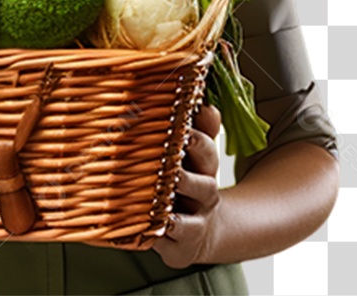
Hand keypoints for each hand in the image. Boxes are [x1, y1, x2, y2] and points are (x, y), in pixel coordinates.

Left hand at [149, 104, 223, 268]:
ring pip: (188, 221)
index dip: (199, 141)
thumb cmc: (188, 180)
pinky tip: (149, 233)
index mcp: (205, 167)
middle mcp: (204, 197)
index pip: (207, 151)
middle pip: (203, 186)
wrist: (200, 231)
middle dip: (186, 178)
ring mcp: (194, 224)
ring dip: (173, 214)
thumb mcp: (195, 153)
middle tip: (171, 171)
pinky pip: (171, 247)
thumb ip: (200, 129)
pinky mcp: (181, 250)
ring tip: (159, 208)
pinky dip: (160, 242)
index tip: (185, 132)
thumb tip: (207, 105)